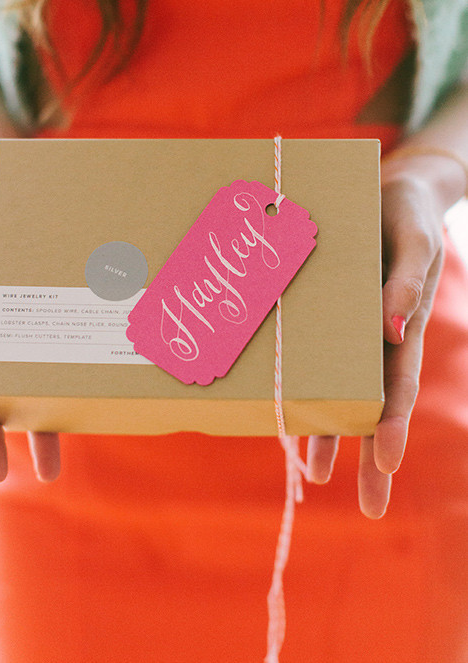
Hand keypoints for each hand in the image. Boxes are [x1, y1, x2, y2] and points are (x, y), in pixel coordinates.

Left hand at [305, 150, 458, 517]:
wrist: (388, 191)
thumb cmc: (406, 214)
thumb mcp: (414, 240)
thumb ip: (408, 280)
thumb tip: (394, 330)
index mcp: (404, 325)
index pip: (400, 385)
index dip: (395, 424)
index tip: (387, 463)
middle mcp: (376, 338)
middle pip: (374, 406)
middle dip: (371, 456)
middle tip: (369, 507)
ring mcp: (350, 333)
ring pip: (339, 391)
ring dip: (330, 434)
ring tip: (318, 478)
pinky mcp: (324, 316)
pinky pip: (311, 358)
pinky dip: (300, 384)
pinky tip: (284, 416)